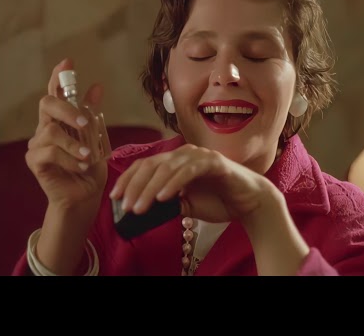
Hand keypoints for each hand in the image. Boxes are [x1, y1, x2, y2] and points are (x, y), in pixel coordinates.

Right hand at [25, 58, 107, 208]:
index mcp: (61, 120)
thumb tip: (96, 86)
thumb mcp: (96, 138)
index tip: (67, 61)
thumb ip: (93, 114)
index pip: (56, 93)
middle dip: (67, 108)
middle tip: (87, 121)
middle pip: (47, 104)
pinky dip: (69, 159)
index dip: (59, 76)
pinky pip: (49, 153)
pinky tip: (81, 166)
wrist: (84, 196)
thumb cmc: (89, 166)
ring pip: (51, 132)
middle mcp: (46, 128)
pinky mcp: (35, 161)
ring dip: (74, 143)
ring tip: (88, 155)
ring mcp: (38, 144)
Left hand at [109, 144, 272, 222]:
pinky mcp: (212, 162)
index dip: (128, 180)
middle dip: (134, 186)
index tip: (115, 197)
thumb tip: (143, 210)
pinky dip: (174, 184)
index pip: (145, 166)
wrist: (248, 203)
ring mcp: (199, 155)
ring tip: (139, 208)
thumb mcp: (186, 205)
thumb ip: (167, 204)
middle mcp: (184, 153)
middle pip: (151, 165)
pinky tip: (163, 198)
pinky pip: (188, 171)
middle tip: (124, 206)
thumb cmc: (219, 200)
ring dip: (150, 189)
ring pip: (167, 168)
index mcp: (176, 160)